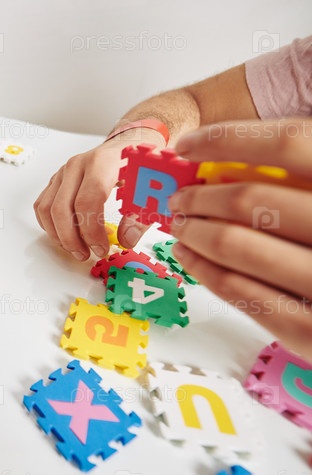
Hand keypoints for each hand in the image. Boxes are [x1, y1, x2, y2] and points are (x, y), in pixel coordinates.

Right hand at [34, 129, 165, 259]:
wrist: (129, 142)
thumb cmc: (139, 164)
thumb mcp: (149, 188)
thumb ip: (139, 216)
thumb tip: (126, 241)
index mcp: (101, 163)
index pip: (87, 202)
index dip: (91, 231)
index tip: (101, 249)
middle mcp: (76, 165)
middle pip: (61, 209)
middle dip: (71, 239)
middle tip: (86, 255)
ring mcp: (63, 172)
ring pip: (46, 209)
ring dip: (58, 235)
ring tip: (76, 249)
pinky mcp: (56, 180)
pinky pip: (42, 206)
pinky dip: (50, 226)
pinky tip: (65, 237)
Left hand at [169, 118, 311, 360]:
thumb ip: (304, 179)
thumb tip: (235, 163)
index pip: (290, 143)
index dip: (228, 138)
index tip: (189, 145)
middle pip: (251, 198)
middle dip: (200, 196)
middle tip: (179, 198)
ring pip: (235, 245)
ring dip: (194, 232)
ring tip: (181, 226)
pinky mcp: (311, 332)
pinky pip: (241, 292)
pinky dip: (204, 270)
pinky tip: (190, 258)